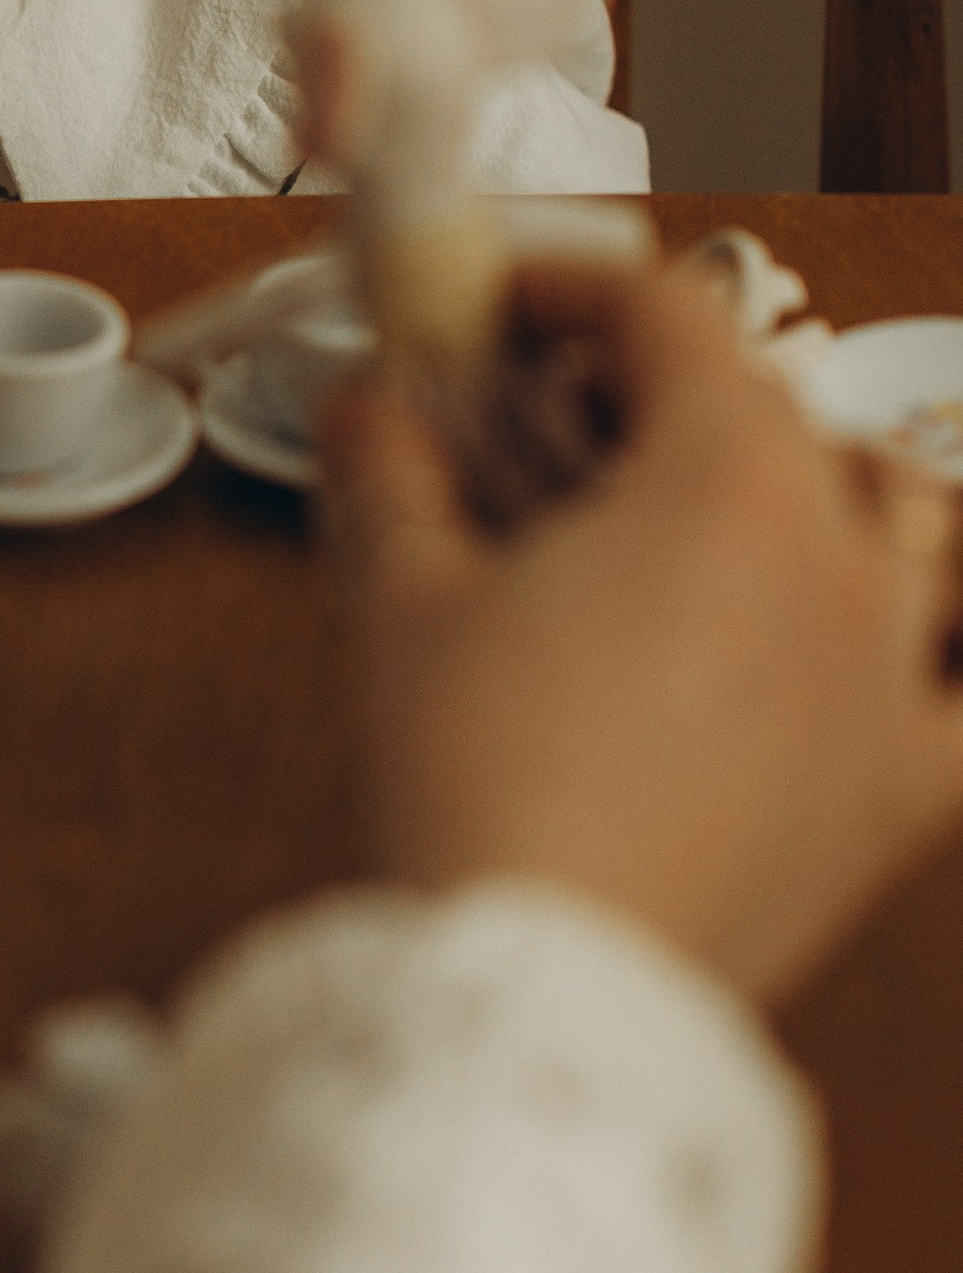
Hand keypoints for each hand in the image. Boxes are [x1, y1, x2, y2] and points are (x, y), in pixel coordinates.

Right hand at [319, 261, 962, 1001]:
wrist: (542, 981)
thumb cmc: (482, 790)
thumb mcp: (406, 601)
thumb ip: (392, 473)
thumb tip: (368, 411)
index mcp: (728, 480)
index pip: (665, 316)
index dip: (575, 292)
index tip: (514, 311)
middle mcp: (842, 560)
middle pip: (778, 414)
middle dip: (672, 398)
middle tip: (569, 428)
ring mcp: (893, 676)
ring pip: (903, 527)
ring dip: (814, 496)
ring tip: (724, 521)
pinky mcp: (908, 790)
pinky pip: (959, 688)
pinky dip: (929, 657)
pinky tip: (875, 658)